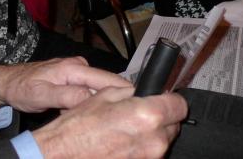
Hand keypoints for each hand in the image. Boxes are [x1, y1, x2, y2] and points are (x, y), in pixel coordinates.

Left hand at [0, 56, 130, 111]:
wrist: (8, 82)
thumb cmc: (22, 88)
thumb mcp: (41, 95)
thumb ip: (66, 96)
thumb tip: (90, 98)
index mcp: (74, 68)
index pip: (109, 80)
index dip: (124, 94)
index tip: (135, 108)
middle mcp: (80, 67)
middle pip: (108, 84)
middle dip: (115, 100)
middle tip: (121, 119)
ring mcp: (78, 72)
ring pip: (100, 90)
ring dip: (102, 104)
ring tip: (106, 119)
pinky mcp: (75, 79)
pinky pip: (91, 91)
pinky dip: (92, 103)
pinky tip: (88, 115)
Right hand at [33, 87, 187, 158]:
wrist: (63, 155)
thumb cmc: (78, 128)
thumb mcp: (105, 95)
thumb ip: (133, 92)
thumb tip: (147, 91)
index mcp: (147, 116)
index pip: (180, 105)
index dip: (170, 99)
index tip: (164, 99)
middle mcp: (154, 141)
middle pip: (172, 125)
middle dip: (159, 118)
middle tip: (137, 116)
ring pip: (161, 142)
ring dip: (150, 136)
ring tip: (125, 132)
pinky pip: (149, 155)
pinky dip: (140, 149)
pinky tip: (122, 145)